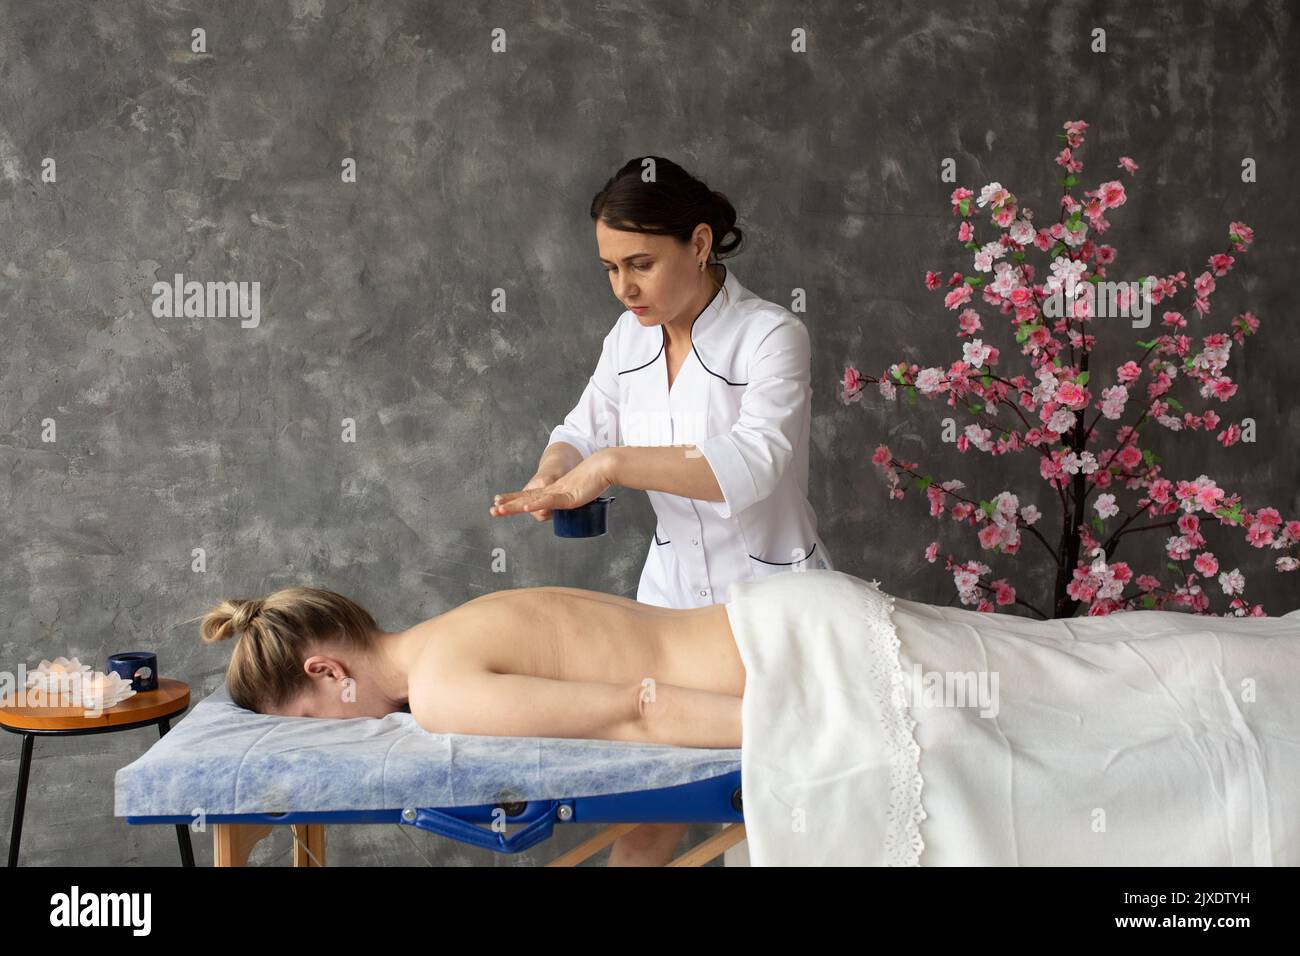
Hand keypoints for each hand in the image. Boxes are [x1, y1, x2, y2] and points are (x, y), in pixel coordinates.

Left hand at [491, 449, 615, 517]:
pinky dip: (536, 505)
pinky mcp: (566, 496)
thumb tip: (577, 505)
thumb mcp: (582, 494)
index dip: (514, 499)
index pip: (529, 496)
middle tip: (493, 510)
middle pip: (525, 498)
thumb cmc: (596, 479)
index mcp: (553, 491)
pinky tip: (526, 508)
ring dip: (515, 506)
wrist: (603, 466)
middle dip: (508, 504)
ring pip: (532, 500)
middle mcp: (551, 491)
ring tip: (500, 510)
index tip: (500, 503)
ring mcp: (557, 493)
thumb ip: (577, 499)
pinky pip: (548, 501)